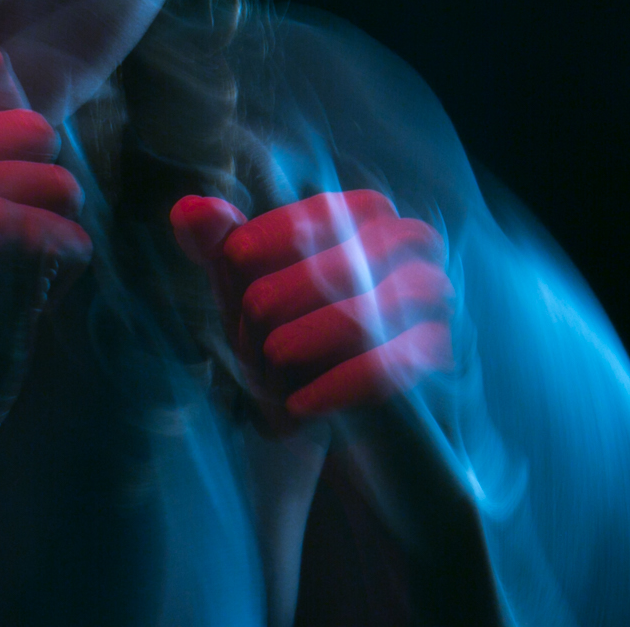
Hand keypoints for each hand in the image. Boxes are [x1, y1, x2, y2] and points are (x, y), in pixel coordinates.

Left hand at [171, 189, 452, 421]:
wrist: (336, 420)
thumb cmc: (289, 335)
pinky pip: (395, 367)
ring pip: (378, 308)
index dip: (273, 239)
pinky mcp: (440, 364)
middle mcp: (413, 253)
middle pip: (350, 259)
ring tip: (268, 362)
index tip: (233, 268)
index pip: (323, 214)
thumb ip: (217, 245)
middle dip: (284, 298)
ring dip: (309, 338)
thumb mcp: (244, 288)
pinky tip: (298, 404)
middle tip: (245, 336)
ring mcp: (436, 306)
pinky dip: (339, 384)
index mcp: (368, 220)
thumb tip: (189, 209)